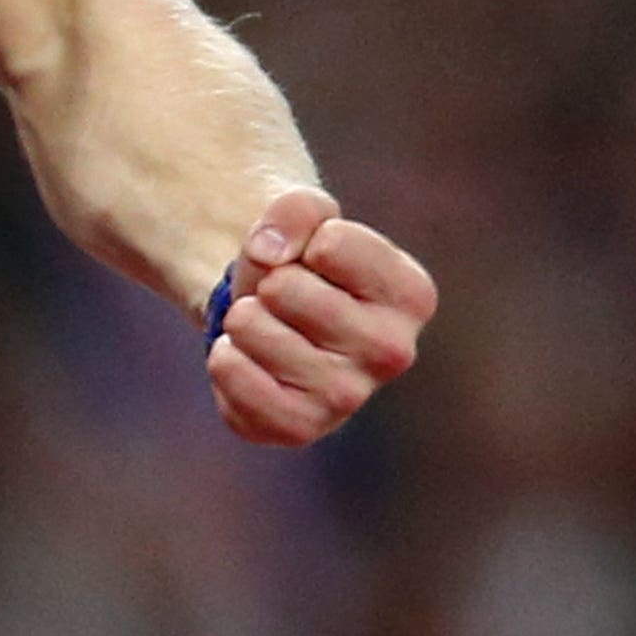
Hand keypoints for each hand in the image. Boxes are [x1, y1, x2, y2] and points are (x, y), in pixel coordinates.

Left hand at [208, 188, 435, 446]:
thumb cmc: (298, 261)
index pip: (330, 243)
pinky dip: (224, 359)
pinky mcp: (300, 426)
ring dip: (240, 318)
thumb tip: (268, 254)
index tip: (313, 258)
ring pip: (254, 331)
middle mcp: (394, 352)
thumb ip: (296, 209)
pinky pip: (237, 384)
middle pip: (285, 289)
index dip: (302, 237)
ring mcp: (349, 396)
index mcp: (411, 294)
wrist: (268, 311)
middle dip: (266, 280)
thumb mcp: (303, 213)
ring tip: (263, 325)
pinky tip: (245, 357)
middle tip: (281, 297)